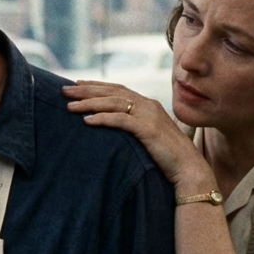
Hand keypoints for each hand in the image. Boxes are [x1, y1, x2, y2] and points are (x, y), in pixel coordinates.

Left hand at [62, 81, 212, 188]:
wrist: (189, 169)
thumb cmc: (168, 157)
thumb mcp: (148, 137)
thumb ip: (134, 127)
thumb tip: (112, 127)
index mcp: (149, 105)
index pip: (118, 89)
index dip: (96, 85)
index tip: (76, 84)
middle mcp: (149, 106)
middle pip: (112, 92)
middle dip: (87, 90)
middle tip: (64, 90)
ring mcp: (149, 116)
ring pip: (113, 103)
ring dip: (89, 103)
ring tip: (69, 106)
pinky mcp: (148, 129)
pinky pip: (120, 120)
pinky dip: (102, 118)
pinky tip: (87, 121)